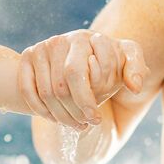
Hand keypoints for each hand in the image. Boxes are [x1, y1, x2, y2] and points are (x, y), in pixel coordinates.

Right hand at [20, 29, 147, 128]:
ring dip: (59, 115)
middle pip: (61, 86)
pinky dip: (40, 110)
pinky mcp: (27, 57)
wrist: (81, 52)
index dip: (87, 101)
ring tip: (74, 124)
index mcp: (88, 38)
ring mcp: (42, 47)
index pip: (79, 75)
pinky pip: (28, 90)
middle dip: (73, 111)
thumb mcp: (127, 59)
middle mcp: (62, 40)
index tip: (95, 118)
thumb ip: (136, 68)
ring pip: (46, 92)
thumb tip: (135, 86)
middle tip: (85, 125)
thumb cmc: (109, 60)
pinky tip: (55, 119)